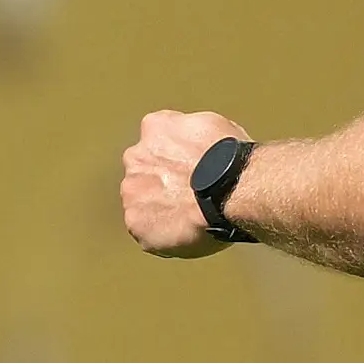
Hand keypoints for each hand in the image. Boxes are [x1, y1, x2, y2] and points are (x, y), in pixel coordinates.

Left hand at [120, 108, 249, 257]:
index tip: (189, 171)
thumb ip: (192, 136)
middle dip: (161, 185)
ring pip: (141, 203)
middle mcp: (135, 156)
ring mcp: (131, 191)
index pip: (157, 142)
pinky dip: (160, 235)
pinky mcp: (135, 222)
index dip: (174, 159)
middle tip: (187, 198)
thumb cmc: (232, 160)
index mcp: (155, 127)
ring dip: (159, 210)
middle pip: (144, 173)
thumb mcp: (214, 127)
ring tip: (188, 220)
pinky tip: (183, 234)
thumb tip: (196, 146)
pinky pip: (145, 231)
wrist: (230, 193)